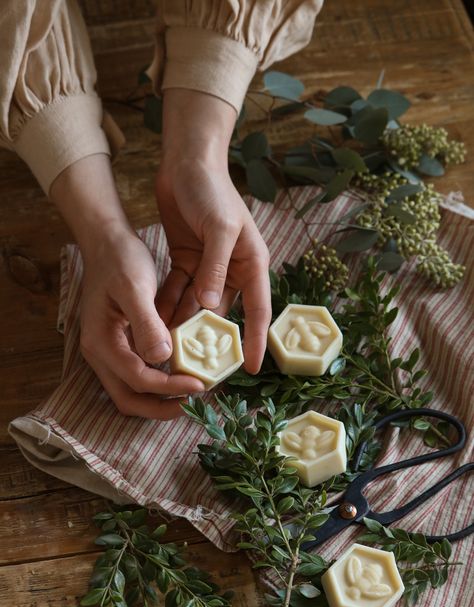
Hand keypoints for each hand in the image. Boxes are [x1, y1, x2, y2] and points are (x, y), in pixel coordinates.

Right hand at [50, 155, 204, 418]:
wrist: (107, 241)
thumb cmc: (120, 260)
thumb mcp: (135, 287)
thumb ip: (146, 324)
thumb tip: (162, 358)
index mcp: (102, 342)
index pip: (138, 379)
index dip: (169, 387)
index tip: (199, 384)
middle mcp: (100, 353)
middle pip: (129, 398)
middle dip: (161, 407)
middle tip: (194, 402)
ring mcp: (108, 351)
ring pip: (132, 390)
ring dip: (160, 397)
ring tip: (192, 391)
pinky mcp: (119, 345)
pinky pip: (138, 373)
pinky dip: (158, 380)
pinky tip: (182, 371)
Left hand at [156, 89, 270, 373]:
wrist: (186, 163)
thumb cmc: (212, 191)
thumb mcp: (218, 228)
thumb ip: (215, 267)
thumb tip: (211, 305)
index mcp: (251, 263)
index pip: (258, 310)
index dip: (256, 340)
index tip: (252, 368)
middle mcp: (232, 270)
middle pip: (224, 314)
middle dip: (211, 339)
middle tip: (199, 365)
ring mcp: (208, 268)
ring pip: (197, 306)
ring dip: (184, 324)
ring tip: (171, 350)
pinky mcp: (187, 262)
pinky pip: (178, 291)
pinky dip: (169, 305)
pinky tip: (156, 323)